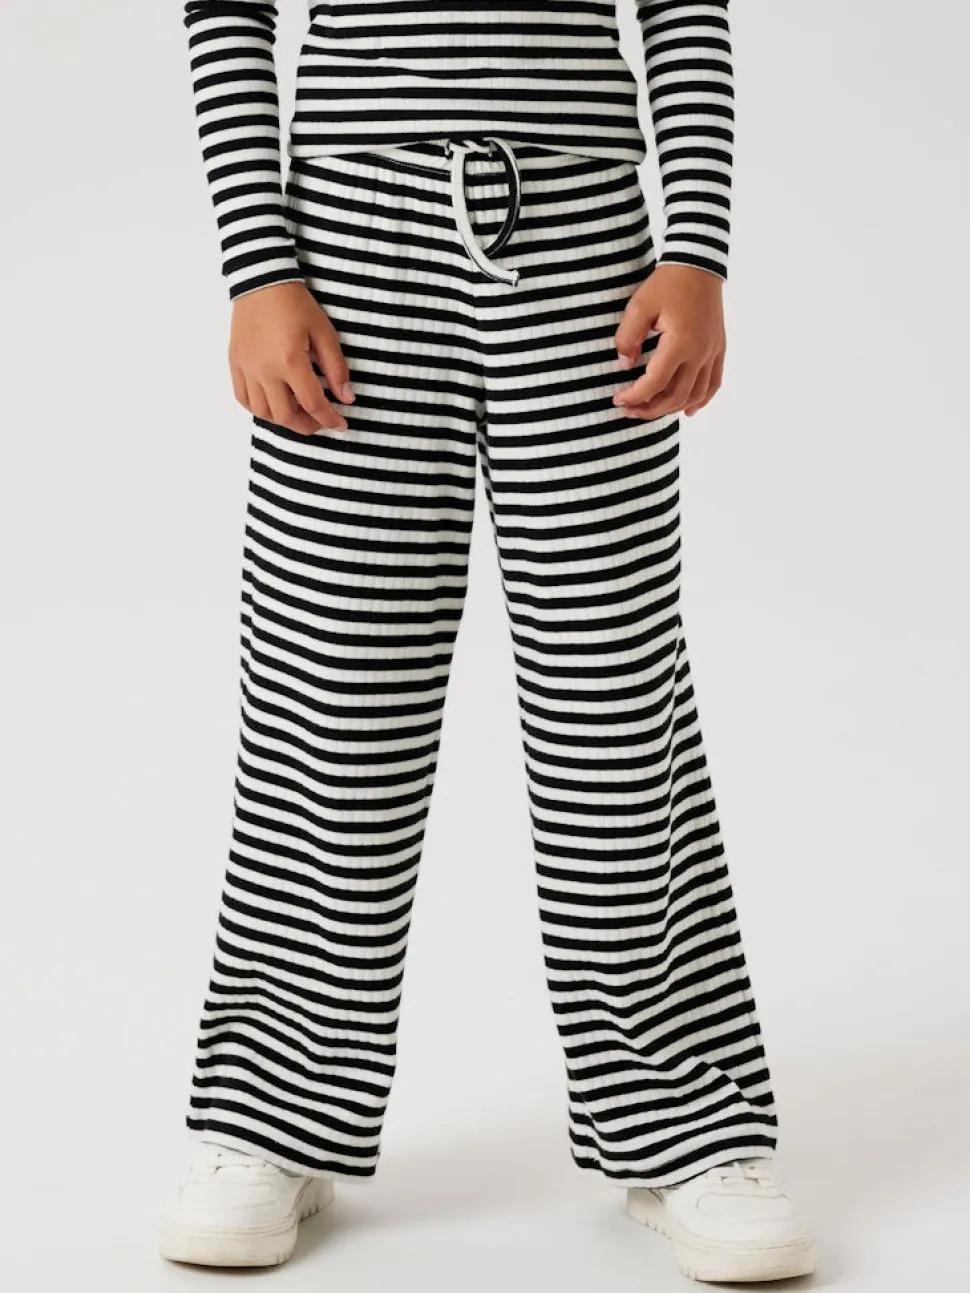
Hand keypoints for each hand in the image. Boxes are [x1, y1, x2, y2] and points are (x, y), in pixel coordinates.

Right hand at [228, 281, 353, 435]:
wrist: (261, 281)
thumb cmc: (294, 303)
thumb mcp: (324, 332)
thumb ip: (336, 368)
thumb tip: (347, 398)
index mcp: (290, 361)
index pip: (314, 404)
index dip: (330, 420)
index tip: (341, 425)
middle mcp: (265, 370)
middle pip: (285, 417)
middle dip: (307, 425)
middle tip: (320, 420)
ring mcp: (246, 368)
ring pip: (262, 412)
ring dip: (283, 419)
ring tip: (298, 412)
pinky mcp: (235, 363)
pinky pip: (243, 398)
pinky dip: (259, 408)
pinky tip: (273, 403)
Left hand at [613, 263, 725, 419]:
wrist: (698, 264)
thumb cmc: (667, 283)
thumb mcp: (638, 306)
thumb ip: (627, 337)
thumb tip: (625, 366)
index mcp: (680, 342)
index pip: (655, 382)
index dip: (635, 396)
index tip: (618, 400)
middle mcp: (700, 352)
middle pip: (675, 396)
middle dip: (650, 409)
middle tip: (629, 410)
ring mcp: (712, 352)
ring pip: (695, 395)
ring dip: (672, 408)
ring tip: (650, 410)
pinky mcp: (718, 348)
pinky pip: (713, 383)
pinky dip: (701, 400)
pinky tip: (688, 410)